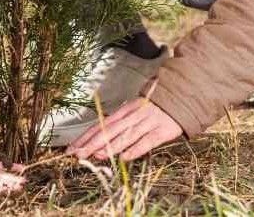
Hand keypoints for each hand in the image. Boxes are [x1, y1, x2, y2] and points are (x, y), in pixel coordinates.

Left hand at [66, 98, 181, 161]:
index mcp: (124, 111)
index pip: (100, 125)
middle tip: (77, 154)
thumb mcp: (134, 112)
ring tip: (95, 156)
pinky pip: (146, 141)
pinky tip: (124, 158)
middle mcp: (132, 116)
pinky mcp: (162, 131)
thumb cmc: (154, 107)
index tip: (72, 148)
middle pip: (108, 130)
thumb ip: (119, 125)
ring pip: (125, 136)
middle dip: (91, 143)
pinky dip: (135, 149)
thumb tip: (99, 141)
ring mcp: (146, 122)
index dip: (86, 137)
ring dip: (109, 146)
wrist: (181, 95)